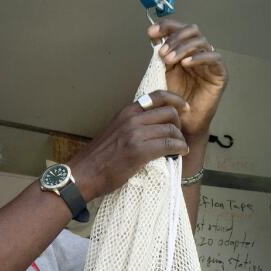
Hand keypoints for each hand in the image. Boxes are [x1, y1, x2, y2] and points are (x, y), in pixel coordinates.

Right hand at [69, 90, 189, 197]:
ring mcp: (136, 134)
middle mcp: (132, 118)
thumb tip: (155, 126)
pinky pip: (169, 145)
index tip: (185, 107)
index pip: (157, 96)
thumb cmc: (100, 157)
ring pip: (171, 130)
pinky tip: (179, 154)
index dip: (176, 100)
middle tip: (179, 136)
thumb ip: (134, 124)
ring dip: (180, 140)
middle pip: (169, 113)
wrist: (84, 174)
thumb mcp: (116, 130)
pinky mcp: (139, 151)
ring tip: (180, 149)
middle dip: (179, 125)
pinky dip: (179, 149)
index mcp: (127, 111)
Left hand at [147, 19, 227, 141]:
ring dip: (183, 48)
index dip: (166, 27)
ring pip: (201, 42)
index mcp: (186, 50)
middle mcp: (199, 53)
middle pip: (192, 31)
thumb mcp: (164, 72)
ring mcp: (211, 62)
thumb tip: (153, 34)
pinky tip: (186, 63)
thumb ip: (161, 53)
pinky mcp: (220, 74)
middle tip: (162, 52)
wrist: (184, 122)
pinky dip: (199, 57)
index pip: (180, 29)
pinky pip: (214, 58)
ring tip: (169, 60)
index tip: (151, 33)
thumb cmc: (175, 101)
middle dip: (174, 38)